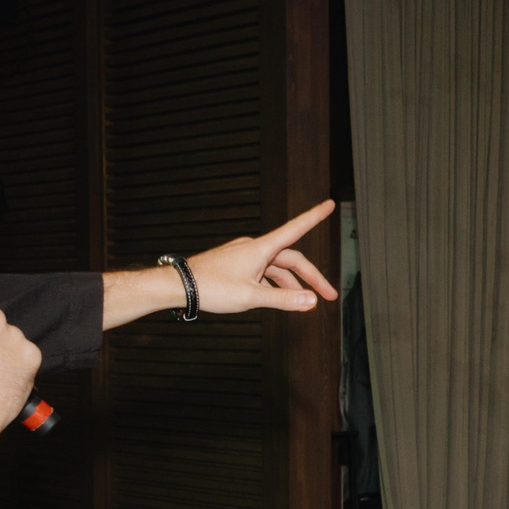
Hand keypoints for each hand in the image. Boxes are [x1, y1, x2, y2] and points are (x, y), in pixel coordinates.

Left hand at [189, 202, 339, 313]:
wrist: (180, 286)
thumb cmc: (211, 287)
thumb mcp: (251, 297)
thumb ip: (284, 299)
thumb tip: (311, 301)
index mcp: (260, 249)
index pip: (295, 228)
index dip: (314, 217)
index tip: (329, 205)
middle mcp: (254, 248)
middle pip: (291, 259)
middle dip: (311, 277)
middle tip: (328, 295)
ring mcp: (245, 256)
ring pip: (276, 268)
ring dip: (292, 284)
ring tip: (303, 303)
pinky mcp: (237, 264)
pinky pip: (263, 272)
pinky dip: (274, 285)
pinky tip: (276, 298)